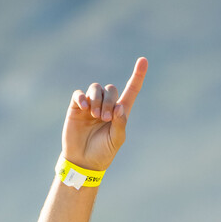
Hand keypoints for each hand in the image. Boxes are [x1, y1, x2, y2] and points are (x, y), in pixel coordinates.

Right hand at [62, 57, 147, 171]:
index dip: (137, 76)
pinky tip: (85, 107)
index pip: (131, 90)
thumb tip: (120, 107)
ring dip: (97, 100)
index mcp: (120, 113)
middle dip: (109, 102)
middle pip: (111, 90)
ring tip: (96, 116)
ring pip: (96, 88)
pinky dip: (82, 97)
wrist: (83, 161)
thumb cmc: (102, 153)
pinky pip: (80, 94)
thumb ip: (120, 124)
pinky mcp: (77, 107)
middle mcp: (106, 105)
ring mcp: (91, 105)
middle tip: (105, 118)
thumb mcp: (116, 141)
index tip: (144, 60)